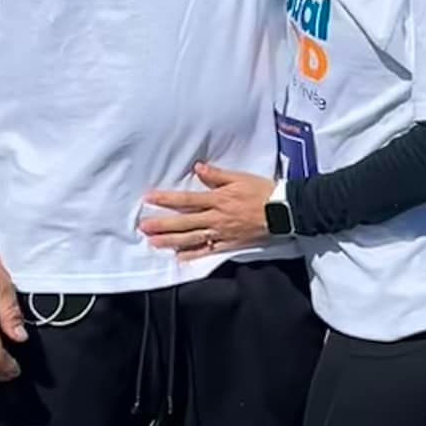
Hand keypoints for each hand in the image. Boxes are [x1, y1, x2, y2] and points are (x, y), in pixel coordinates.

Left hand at [139, 164, 272, 257]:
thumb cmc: (261, 191)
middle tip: (143, 227)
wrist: (282, 211)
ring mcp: (221, 233)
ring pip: (192, 239)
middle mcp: (215, 218)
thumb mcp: (240, 177)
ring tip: (154, 243)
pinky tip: (179, 257)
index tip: (149, 198)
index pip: (186, 199)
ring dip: (171, 241)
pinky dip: (193, 255)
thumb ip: (217, 174)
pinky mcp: (229, 244)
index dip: (166, 199)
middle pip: (184, 222)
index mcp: (217, 199)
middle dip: (162, 225)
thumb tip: (198, 168)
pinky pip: (208, 251)